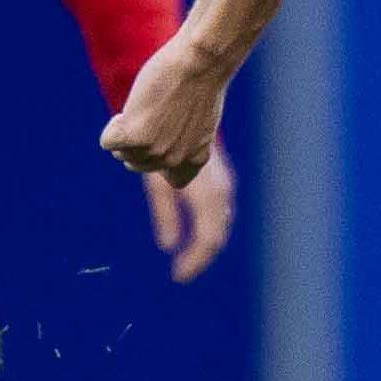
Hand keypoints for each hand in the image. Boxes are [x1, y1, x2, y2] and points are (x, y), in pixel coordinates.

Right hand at [106, 32, 230, 194]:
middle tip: (158, 111)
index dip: (166, 155)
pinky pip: (108, 142)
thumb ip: (181, 141)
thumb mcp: (198, 120)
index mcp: (196, 159)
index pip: (173, 178)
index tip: (173, 132)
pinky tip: (136, 106)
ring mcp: (153, 151)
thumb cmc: (200, 82)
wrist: (200, 63)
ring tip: (149, 106)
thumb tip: (155, 152)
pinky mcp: (133, 137)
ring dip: (127, 129)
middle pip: (137, 163)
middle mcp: (174, 160)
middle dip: (141, 139)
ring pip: (121, 153)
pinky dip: (114, 124)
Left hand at [146, 140, 238, 283]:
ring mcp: (220, 184)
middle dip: (200, 256)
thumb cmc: (167, 143)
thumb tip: (168, 246)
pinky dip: (203, 225)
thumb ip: (165, 212)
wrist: (186, 103)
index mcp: (209, 194)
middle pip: (216, 234)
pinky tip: (190, 230)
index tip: (179, 276)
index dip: (196, 261)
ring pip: (216, 222)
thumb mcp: (160, 182)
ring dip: (202, 240)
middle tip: (182, 273)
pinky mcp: (214, 179)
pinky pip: (214, 210)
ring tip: (186, 258)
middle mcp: (220, 191)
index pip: (210, 238)